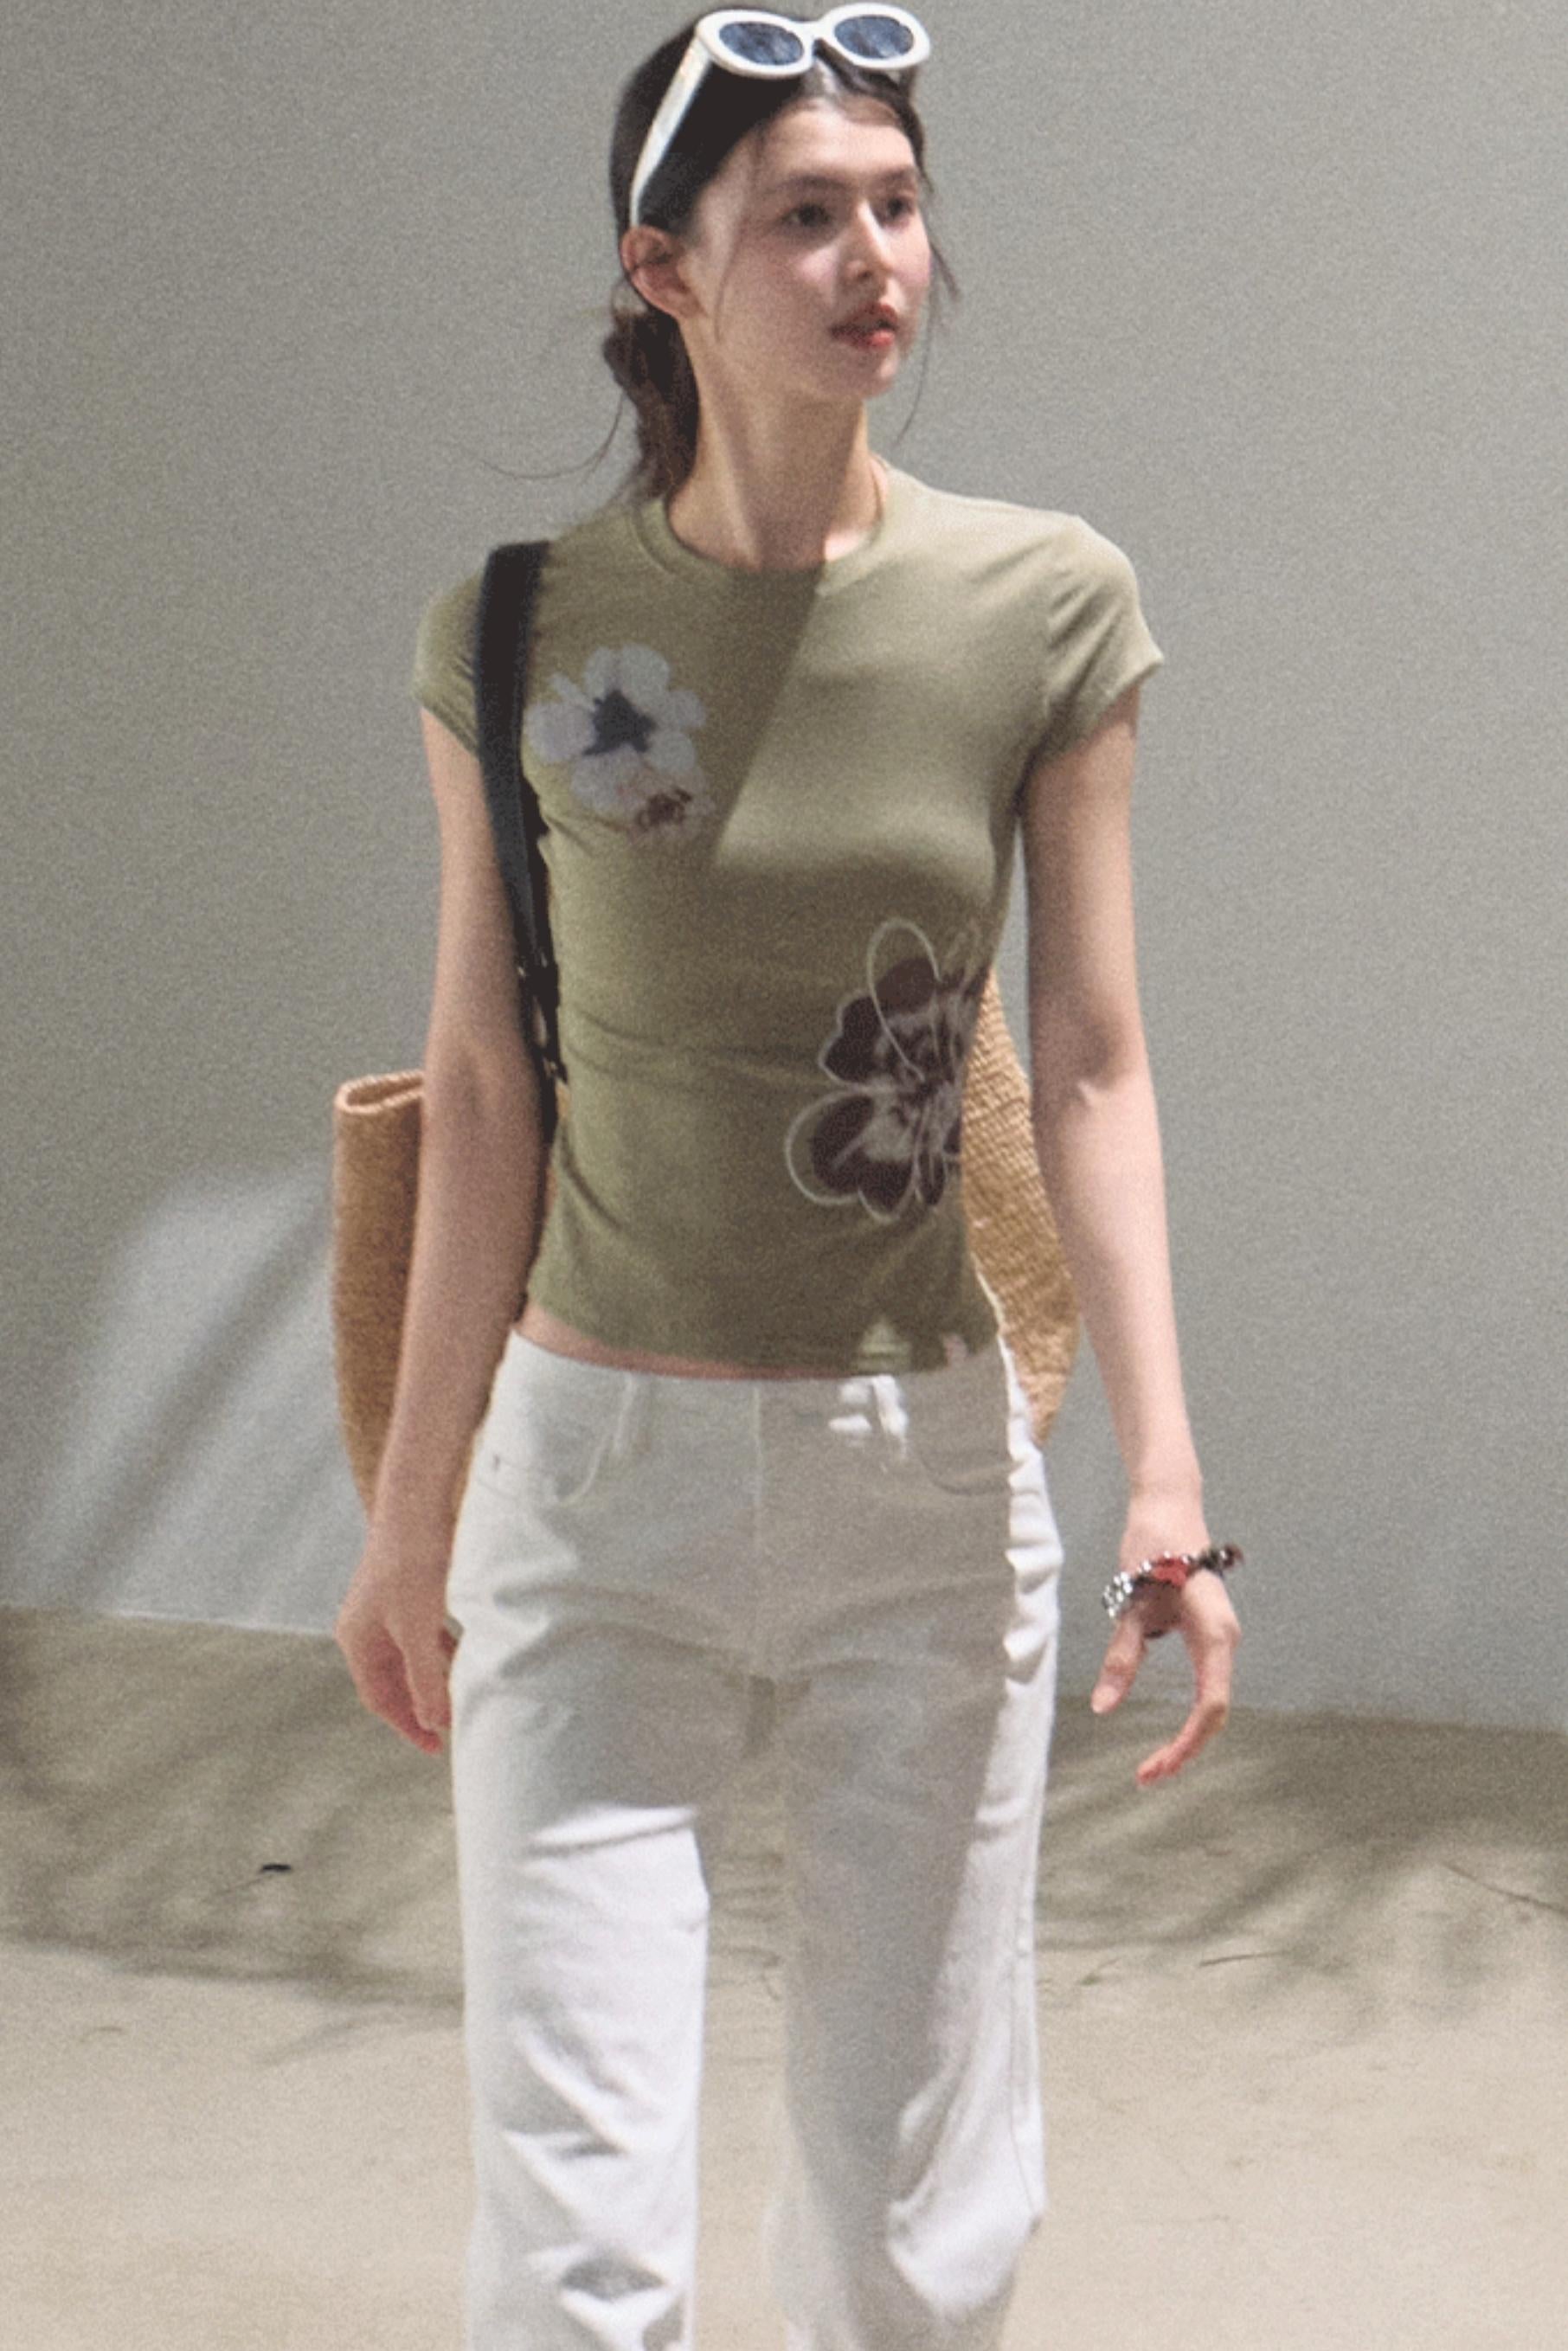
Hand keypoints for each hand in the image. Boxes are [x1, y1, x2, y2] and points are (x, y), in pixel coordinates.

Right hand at [335, 1529, 458, 1756]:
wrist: (416, 1504)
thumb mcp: (420, 1628)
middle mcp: (365, 1627)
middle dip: (420, 1703)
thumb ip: (426, 1677)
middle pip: (393, 1680)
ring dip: (432, 1677)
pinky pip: (421, 1634)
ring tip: (461, 1697)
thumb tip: (432, 1721)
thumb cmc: (412, 1564)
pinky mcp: (405, 1592)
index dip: (407, 1725)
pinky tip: (463, 1656)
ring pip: (409, 1657)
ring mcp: (384, 1609)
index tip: (435, 1746)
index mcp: (357, 1640)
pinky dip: (440, 1650)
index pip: (379, 1697)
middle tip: (450, 1726)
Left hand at [1089, 1507, 1240, 1786]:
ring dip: (1187, 1736)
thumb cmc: (1154, 1545)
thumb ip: (1122, 1655)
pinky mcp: (1207, 1635)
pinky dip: (1187, 1715)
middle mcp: (1225, 1641)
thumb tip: (1103, 1707)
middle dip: (1185, 1749)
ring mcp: (1219, 1639)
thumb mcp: (1132, 1602)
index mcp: (1215, 1634)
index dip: (1184, 1745)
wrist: (1170, 1505)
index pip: (1210, 1707)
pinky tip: (1167, 1734)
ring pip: (1211, 1700)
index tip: (1152, 1769)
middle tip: (1145, 1777)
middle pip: (1213, 1711)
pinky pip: (1205, 1685)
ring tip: (1153, 1765)